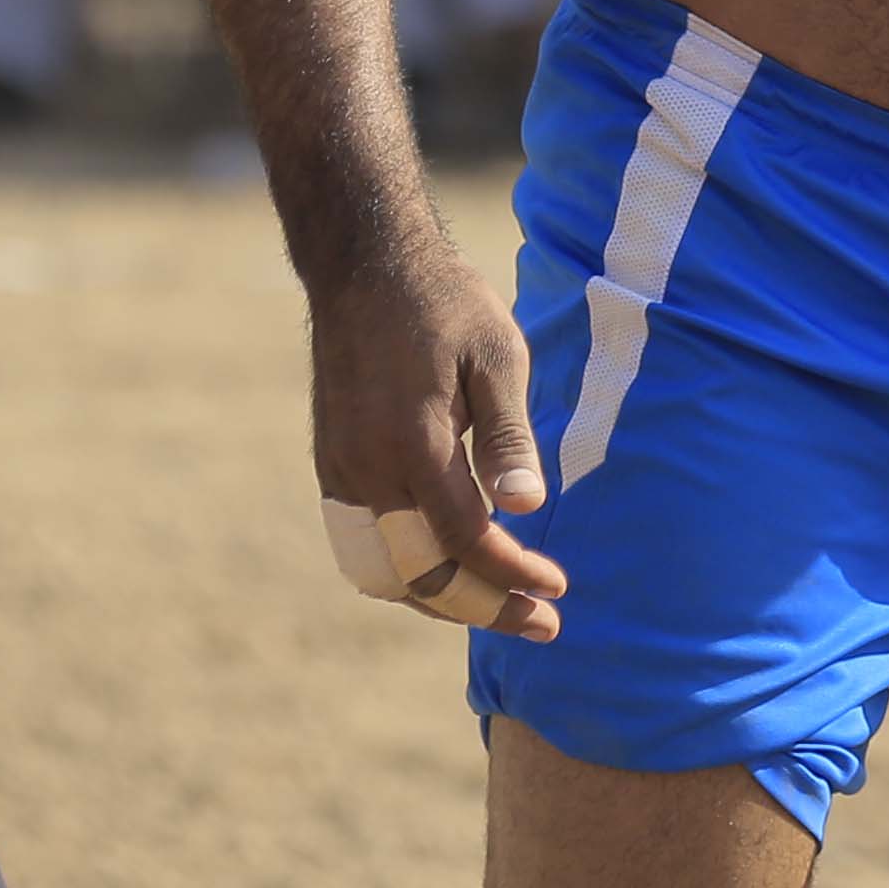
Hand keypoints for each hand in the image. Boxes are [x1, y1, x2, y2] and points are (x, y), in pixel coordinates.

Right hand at [305, 221, 567, 641]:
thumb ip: (507, 436)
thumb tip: (527, 508)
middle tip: (543, 623)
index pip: (467, 542)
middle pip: (422, 576)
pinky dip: (404, 570)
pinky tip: (447, 566)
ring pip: (383, 572)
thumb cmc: (444, 304)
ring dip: (439, 599)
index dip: (514, 576)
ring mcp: (341, 470)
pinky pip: (361, 544)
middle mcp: (367, 469)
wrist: (363, 264)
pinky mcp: (330, 465)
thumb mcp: (496, 355)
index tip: (558, 590)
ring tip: (496, 605)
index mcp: (414, 444)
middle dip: (484, 607)